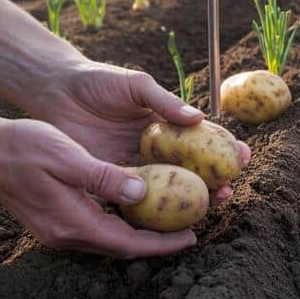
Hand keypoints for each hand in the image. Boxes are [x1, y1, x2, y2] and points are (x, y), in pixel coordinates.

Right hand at [0, 118, 195, 257]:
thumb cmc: (23, 147)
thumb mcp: (67, 156)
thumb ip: (104, 177)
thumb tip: (143, 192)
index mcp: (72, 223)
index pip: (127, 244)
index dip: (162, 244)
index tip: (193, 237)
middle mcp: (65, 235)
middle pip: (122, 248)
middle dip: (158, 242)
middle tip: (192, 229)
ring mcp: (58, 232)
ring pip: (110, 240)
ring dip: (141, 233)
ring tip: (173, 220)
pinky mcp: (54, 223)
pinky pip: (98, 230)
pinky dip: (122, 223)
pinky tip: (139, 208)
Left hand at [32, 60, 248, 204]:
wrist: (55, 90)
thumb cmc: (98, 80)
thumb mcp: (136, 84)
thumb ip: (164, 101)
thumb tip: (199, 118)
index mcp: (165, 125)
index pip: (201, 139)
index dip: (224, 149)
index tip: (244, 157)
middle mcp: (153, 149)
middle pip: (190, 169)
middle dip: (213, 182)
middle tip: (228, 190)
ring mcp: (132, 164)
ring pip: (166, 187)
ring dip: (187, 199)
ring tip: (208, 206)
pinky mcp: (107, 177)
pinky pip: (131, 195)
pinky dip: (150, 207)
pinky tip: (165, 218)